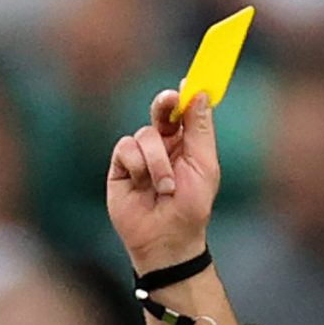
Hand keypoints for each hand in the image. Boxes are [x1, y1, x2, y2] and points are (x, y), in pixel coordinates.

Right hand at [107, 88, 219, 275]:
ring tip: (165, 187)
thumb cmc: (190, 207)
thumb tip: (198, 92)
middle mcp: (163, 145)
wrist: (166, 240)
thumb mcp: (203, 165)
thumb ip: (199, 128)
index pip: (184, 110)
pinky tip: (143, 185)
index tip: (187, 84)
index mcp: (186, 143)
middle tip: (169, 101)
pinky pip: (126, 148)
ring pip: (144, 134)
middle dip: (164, 103)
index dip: (185, 96)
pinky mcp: (120, 166)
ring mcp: (140, 155)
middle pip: (160, 110)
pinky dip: (138, 165)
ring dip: (157, 161)